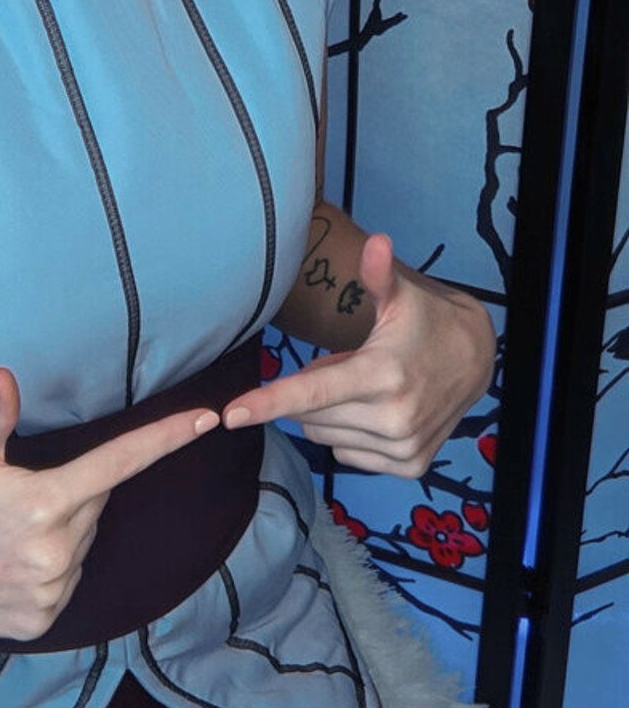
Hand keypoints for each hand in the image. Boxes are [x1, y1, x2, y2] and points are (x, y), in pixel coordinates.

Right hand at [0, 367, 218, 639]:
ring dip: (62, 528)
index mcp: (45, 502)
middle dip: (73, 489)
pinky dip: (51, 564)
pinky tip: (10, 560)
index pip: (121, 461)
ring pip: (82, 542)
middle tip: (21, 490)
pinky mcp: (42, 621)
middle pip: (95, 502)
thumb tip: (8, 376)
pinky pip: (67, 579)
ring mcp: (52, 592)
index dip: (167, 437)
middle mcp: (58, 551)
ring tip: (6, 529)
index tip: (208, 419)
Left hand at [222, 233, 494, 477]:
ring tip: (363, 384)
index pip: (313, 393)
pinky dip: (347, 433)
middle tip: (344, 363)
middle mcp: (392, 418)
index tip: (230, 414)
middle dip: (310, 391)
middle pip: (310, 415)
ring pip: (324, 436)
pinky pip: (346, 454)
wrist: (477, 360)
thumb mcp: (403, 295)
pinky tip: (374, 410)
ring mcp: (402, 448)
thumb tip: (375, 241)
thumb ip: (378, 273)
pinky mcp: (409, 467)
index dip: (268, 403)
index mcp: (383, 374)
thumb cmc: (427, 321)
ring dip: (327, 413)